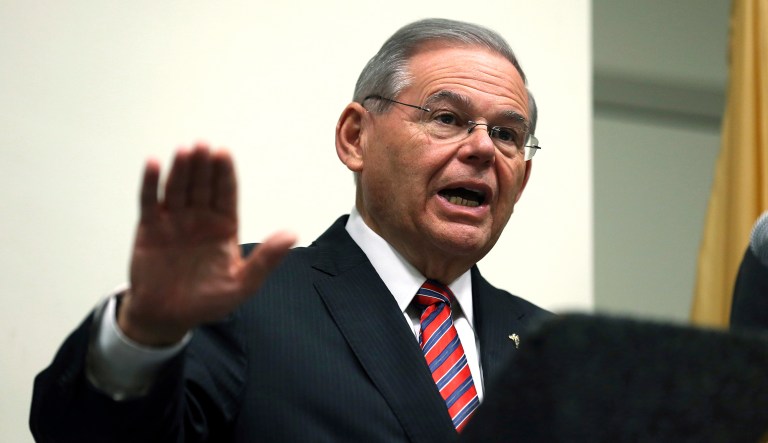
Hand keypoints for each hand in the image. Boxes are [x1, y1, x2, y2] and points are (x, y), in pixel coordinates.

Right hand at [118, 142, 295, 345]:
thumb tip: (292, 234)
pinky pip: (149, 201)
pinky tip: (153, 163)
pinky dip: (150, 183)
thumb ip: (266, 259)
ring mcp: (174, 221)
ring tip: (184, 151)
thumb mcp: (242, 284)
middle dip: (203, 166)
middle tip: (203, 145)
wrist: (168, 318)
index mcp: (224, 227)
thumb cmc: (208, 301)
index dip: (224, 174)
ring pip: (177, 188)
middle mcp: (200, 218)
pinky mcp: (150, 228)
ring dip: (180, 169)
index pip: (226, 194)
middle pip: (202, 186)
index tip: (224, 153)